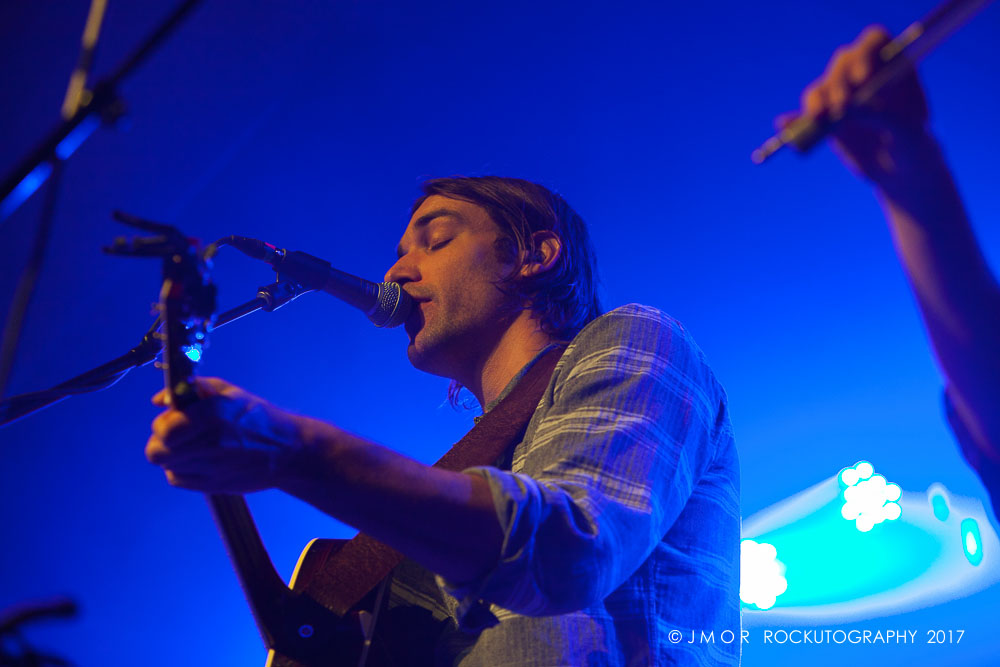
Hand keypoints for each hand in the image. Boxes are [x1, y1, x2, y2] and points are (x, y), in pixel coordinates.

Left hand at [146, 377, 298, 493]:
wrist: (288, 451)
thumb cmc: (258, 418)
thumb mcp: (230, 393)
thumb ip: (193, 389)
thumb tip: (159, 400)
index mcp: (213, 414)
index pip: (163, 429)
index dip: (163, 422)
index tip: (173, 417)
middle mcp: (209, 443)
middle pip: (156, 452)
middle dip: (161, 440)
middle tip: (176, 433)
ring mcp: (210, 468)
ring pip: (166, 465)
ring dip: (172, 455)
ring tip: (190, 446)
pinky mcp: (212, 485)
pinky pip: (177, 479)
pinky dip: (180, 470)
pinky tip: (195, 459)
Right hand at [784, 25, 933, 183]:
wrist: (901, 173)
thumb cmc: (915, 147)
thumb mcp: (908, 132)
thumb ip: (883, 116)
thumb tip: (847, 108)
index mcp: (893, 66)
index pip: (874, 41)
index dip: (865, 54)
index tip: (863, 79)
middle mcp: (866, 75)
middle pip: (843, 62)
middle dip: (839, 82)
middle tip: (841, 108)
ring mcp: (844, 96)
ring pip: (821, 88)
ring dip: (816, 101)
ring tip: (819, 119)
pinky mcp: (826, 119)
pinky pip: (805, 116)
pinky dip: (793, 121)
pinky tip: (784, 125)